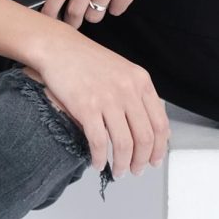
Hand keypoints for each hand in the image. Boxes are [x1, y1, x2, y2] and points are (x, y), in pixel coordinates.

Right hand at [27, 29, 169, 173]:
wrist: (58, 47)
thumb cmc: (86, 60)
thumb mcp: (122, 70)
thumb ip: (136, 94)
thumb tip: (147, 126)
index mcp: (141, 81)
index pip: (160, 123)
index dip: (159, 148)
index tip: (154, 160)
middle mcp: (128, 90)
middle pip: (145, 137)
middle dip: (142, 161)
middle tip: (136, 171)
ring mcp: (108, 99)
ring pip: (124, 144)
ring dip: (123, 164)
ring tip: (118, 171)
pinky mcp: (86, 107)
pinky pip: (99, 142)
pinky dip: (100, 158)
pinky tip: (97, 163)